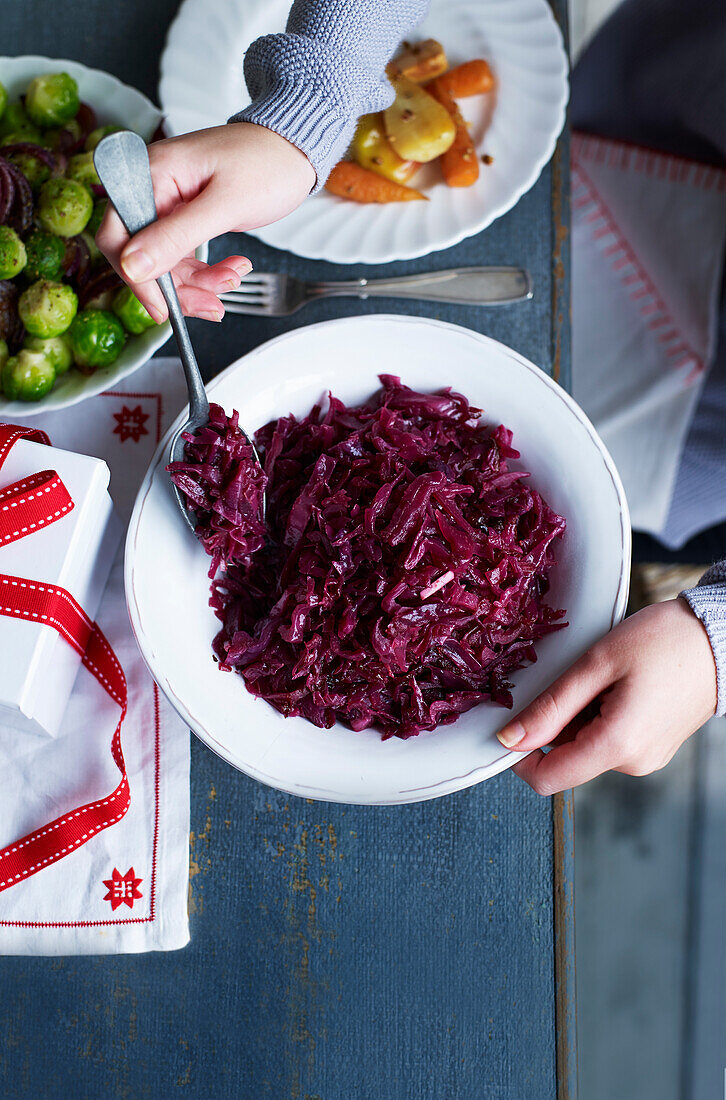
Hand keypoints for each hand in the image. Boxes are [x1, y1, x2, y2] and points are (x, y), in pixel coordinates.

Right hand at [96, 122, 315, 322]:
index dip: (136, 277)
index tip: (162, 307)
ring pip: (165, 263)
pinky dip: (206, 272)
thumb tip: (132, 265)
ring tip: (232, 280)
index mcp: (151, 173)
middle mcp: (153, 188)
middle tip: (211, 305)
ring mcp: (169, 204)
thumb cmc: (266, 162)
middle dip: (176, 286)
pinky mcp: (186, 217)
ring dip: (197, 283)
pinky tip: (232, 270)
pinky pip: (183, 256)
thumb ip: (176, 235)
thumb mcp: (223, 205)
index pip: (118, 235)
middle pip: (141, 256)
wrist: (294, 148)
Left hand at [497, 598, 716, 794]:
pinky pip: (608, 740)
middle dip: (556, 722)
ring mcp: (644, 759)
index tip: (513, 721)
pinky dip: (598, 715)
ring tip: (605, 677)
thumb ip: (550, 707)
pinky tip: (618, 684)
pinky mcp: (651, 748)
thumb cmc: (664, 642)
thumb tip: (510, 738)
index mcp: (616, 746)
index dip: (518, 755)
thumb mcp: (596, 664)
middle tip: (578, 678)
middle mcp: (632, 763)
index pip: (546, 778)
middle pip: (565, 758)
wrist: (721, 638)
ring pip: (585, 746)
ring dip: (579, 715)